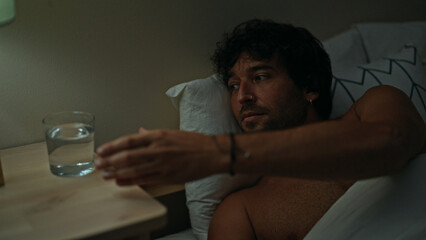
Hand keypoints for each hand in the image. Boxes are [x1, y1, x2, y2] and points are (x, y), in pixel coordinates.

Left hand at [95, 128, 226, 186]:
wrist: (212, 153)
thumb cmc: (194, 142)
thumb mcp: (172, 132)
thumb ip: (153, 134)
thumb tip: (139, 132)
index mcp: (158, 135)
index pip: (129, 140)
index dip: (113, 146)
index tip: (101, 150)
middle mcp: (158, 149)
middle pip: (127, 156)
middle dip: (110, 161)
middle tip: (98, 164)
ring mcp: (162, 164)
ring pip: (133, 170)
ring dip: (116, 173)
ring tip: (105, 175)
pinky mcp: (167, 176)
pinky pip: (145, 180)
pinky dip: (131, 181)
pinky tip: (121, 182)